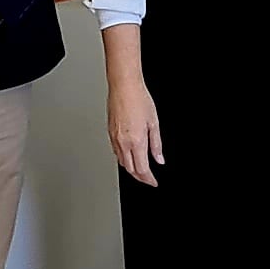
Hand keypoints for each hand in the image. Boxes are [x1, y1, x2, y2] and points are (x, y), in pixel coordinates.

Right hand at [107, 70, 163, 184]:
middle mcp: (123, 142)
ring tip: (139, 170)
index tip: (153, 182)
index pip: (142, 169)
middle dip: (139, 177)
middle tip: (148, 178)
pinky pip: (116, 152)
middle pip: (130, 169)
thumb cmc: (139, 99)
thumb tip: (159, 158)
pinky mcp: (110, 133)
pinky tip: (129, 156)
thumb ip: (156, 144)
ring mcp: (114, 138)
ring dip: (131, 169)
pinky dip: (123, 158)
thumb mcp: (154, 123)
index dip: (148, 179)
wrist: (123, 86)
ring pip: (122, 162)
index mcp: (136, 141)